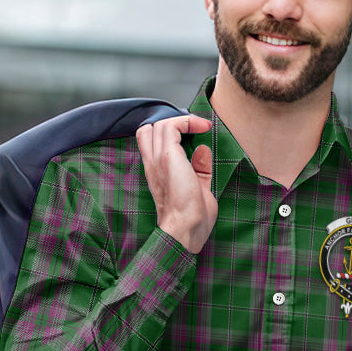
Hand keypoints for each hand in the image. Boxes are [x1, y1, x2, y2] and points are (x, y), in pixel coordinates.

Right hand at [136, 113, 215, 253]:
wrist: (185, 229)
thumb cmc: (192, 219)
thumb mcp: (198, 188)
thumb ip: (199, 169)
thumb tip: (202, 150)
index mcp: (156, 173)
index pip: (149, 141)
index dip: (168, 132)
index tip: (193, 134)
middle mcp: (152, 164)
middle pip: (149, 129)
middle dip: (172, 124)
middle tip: (194, 129)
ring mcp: (157, 160)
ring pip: (159, 124)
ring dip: (182, 121)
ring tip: (201, 127)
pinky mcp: (167, 157)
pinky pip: (171, 127)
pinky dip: (187, 122)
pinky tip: (201, 127)